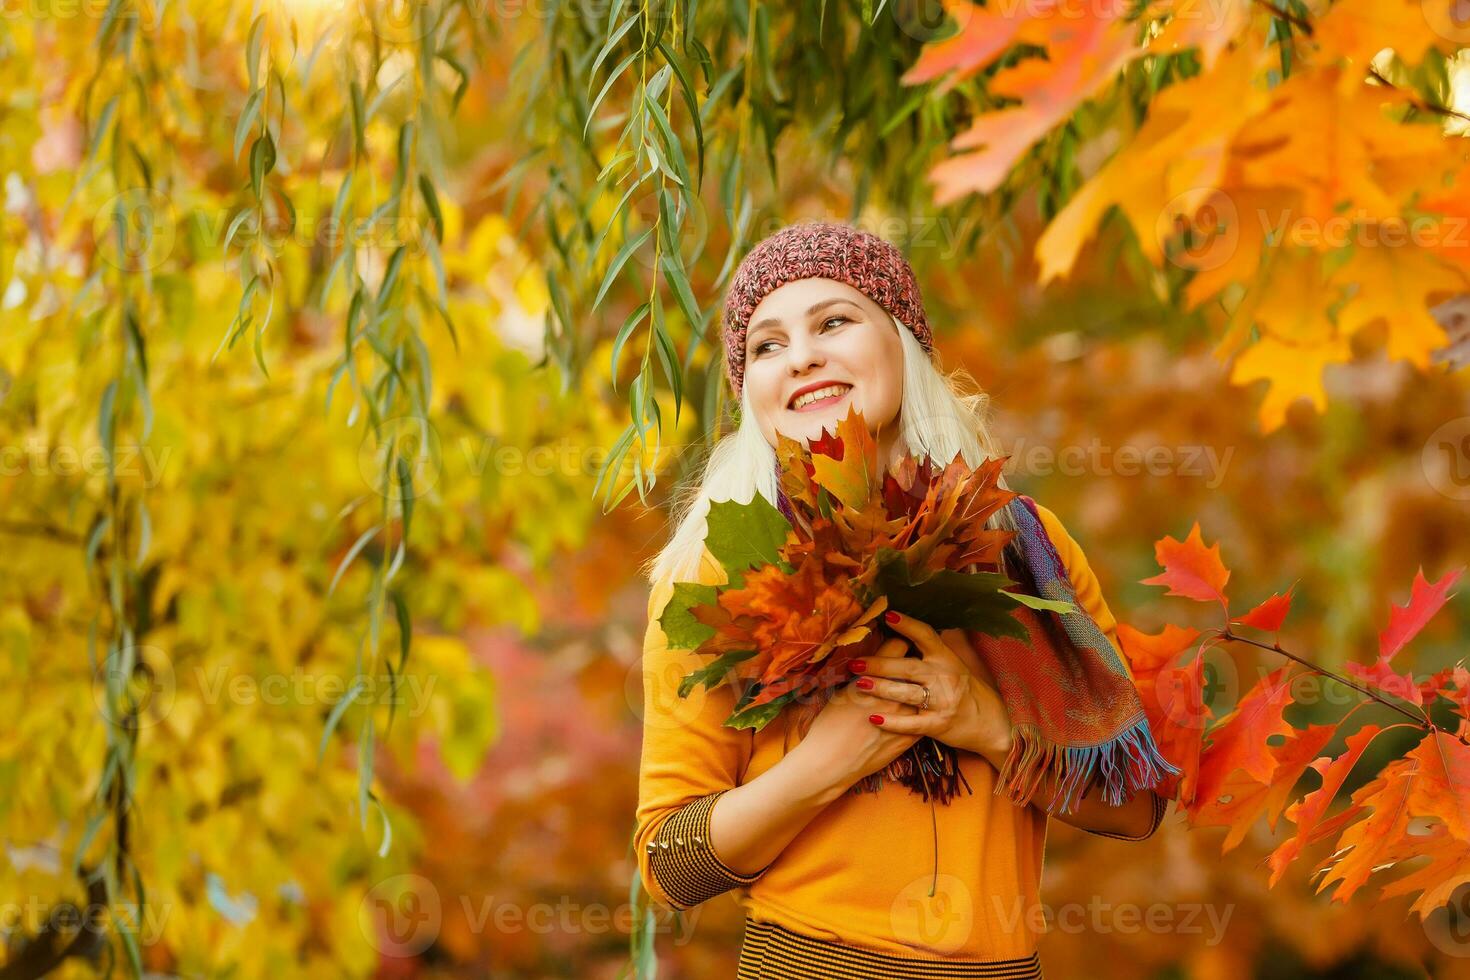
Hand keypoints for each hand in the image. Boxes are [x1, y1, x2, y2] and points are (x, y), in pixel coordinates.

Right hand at [786, 636, 923, 792]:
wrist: (831, 763)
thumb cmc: (829, 726)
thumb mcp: (842, 693)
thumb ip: (863, 675)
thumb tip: (873, 663)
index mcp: (872, 677)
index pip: (898, 646)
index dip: (898, 642)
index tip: (897, 643)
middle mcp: (892, 693)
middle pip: (914, 666)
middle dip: (911, 661)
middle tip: (908, 661)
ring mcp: (904, 716)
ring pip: (922, 691)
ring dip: (919, 687)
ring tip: (914, 686)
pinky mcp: (909, 736)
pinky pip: (923, 716)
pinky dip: (920, 710)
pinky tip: (915, 710)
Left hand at [856, 610, 1014, 768]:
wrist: (989, 722)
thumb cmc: (965, 690)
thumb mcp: (953, 665)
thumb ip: (930, 651)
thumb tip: (901, 630)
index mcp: (945, 658)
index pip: (925, 635)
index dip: (906, 624)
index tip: (886, 615)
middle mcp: (944, 677)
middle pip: (906, 667)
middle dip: (878, 664)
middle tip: (854, 663)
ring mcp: (942, 701)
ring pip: (905, 694)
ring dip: (880, 689)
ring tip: (859, 685)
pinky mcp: (938, 724)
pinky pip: (911, 724)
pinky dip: (892, 722)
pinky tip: (873, 718)